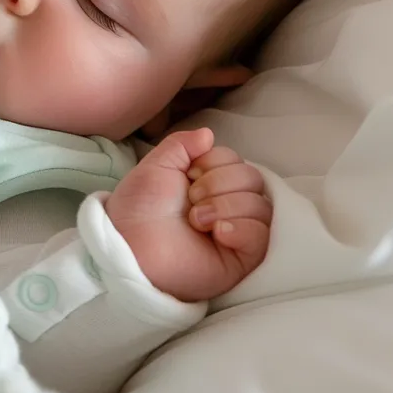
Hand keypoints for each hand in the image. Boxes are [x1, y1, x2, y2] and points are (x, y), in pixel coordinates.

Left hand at [105, 128, 271, 302]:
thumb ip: (182, 144)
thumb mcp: (156, 165)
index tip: (188, 175)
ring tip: (197, 221)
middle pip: (252, 178)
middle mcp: (226, 203)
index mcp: (208, 181)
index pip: (235, 159)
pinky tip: (218, 233)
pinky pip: (261, 235)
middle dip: (218, 184)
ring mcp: (236, 231)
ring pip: (260, 205)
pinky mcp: (241, 258)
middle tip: (192, 200)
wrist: (130, 245)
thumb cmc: (139, 207)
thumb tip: (208, 134)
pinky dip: (241, 228)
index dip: (213, 162)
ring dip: (225, 206)